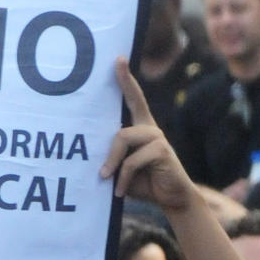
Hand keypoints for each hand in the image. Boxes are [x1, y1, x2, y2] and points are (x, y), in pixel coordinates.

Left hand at [100, 58, 196, 212]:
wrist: (172, 199)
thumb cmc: (143, 183)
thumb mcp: (122, 170)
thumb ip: (111, 158)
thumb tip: (87, 154)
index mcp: (141, 129)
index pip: (133, 99)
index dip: (126, 79)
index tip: (118, 59)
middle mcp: (150, 129)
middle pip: (123, 121)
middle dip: (115, 125)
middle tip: (102, 164)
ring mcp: (157, 137)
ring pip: (123, 138)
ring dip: (112, 163)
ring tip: (107, 179)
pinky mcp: (162, 150)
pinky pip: (132, 160)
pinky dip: (123, 177)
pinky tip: (121, 191)